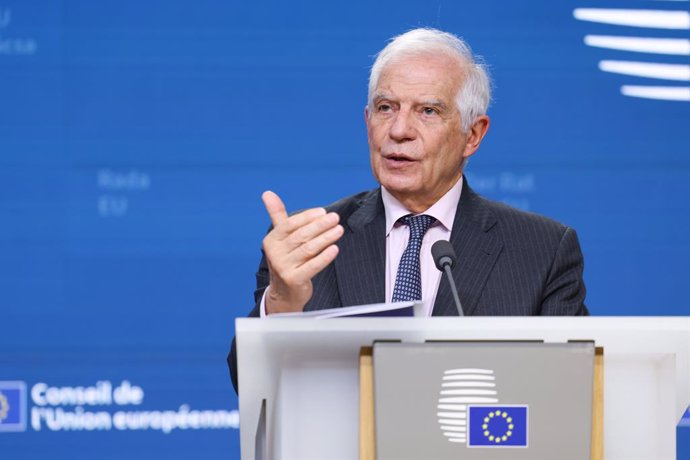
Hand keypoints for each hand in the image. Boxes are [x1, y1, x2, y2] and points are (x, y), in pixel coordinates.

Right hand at [261, 191, 343, 313]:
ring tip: (339, 230)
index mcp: (271, 240)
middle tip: (335, 217)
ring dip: (326, 238)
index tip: (323, 212)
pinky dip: (324, 257)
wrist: (284, 293)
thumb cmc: (286, 260)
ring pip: (308, 249)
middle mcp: (275, 253)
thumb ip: (277, 215)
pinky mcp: (294, 280)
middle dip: (320, 225)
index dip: (307, 217)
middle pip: (301, 236)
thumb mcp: (280, 238)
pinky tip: (335, 249)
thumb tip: (267, 193)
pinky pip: (312, 266)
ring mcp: (283, 268)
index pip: (289, 225)